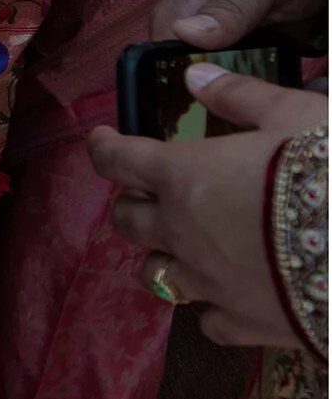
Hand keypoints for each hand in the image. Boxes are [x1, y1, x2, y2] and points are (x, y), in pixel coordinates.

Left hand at [91, 65, 327, 347]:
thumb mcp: (296, 115)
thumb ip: (241, 95)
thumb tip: (195, 76)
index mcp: (184, 176)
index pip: (117, 161)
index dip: (104, 148)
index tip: (103, 140)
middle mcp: (181, 232)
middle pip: (126, 220)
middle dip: (131, 203)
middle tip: (149, 193)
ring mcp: (208, 282)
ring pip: (154, 273)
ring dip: (162, 255)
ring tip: (184, 244)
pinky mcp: (242, 323)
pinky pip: (206, 319)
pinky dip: (211, 305)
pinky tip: (229, 293)